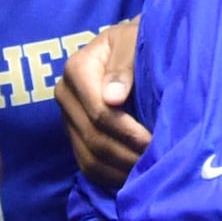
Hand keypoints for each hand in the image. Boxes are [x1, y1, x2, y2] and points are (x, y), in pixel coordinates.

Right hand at [60, 20, 150, 189]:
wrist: (129, 48)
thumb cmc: (137, 42)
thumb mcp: (134, 41)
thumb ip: (125, 66)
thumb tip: (113, 98)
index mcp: (77, 69)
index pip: (100, 113)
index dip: (128, 132)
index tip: (154, 142)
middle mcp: (65, 94)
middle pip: (93, 138)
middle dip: (127, 155)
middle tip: (157, 164)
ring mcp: (67, 118)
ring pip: (89, 157)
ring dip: (120, 170)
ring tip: (148, 174)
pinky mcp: (73, 135)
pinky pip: (87, 166)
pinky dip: (110, 177)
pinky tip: (133, 179)